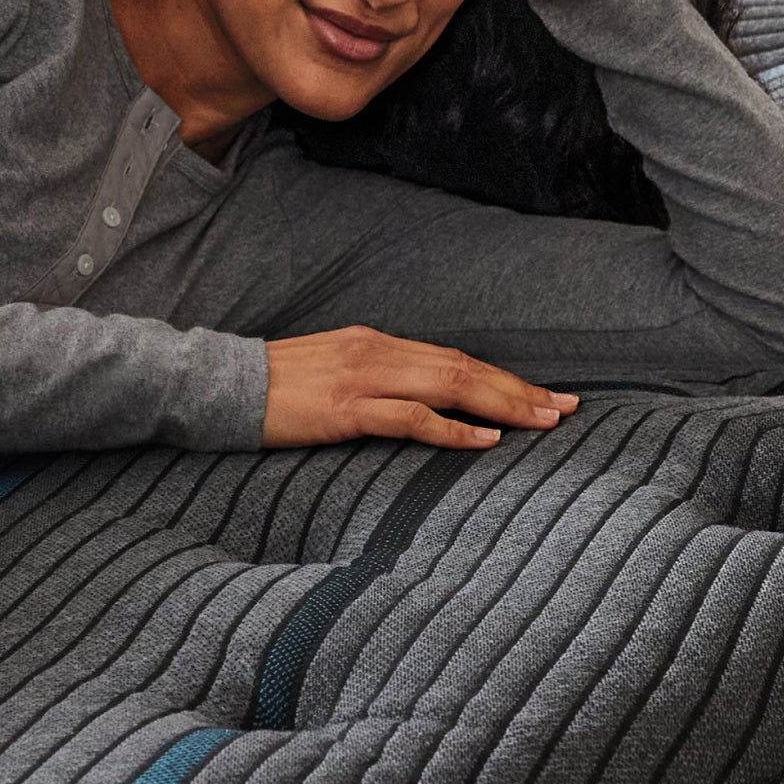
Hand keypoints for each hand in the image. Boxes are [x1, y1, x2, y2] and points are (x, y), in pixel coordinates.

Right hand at [263, 326, 577, 449]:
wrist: (218, 384)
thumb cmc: (270, 386)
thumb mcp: (327, 368)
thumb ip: (370, 377)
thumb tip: (410, 399)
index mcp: (374, 341)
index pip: (453, 358)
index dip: (503, 377)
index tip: (542, 395)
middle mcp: (376, 351)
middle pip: (465, 367)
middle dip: (520, 390)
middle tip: (566, 409)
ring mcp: (362, 378)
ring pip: (450, 385)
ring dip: (503, 405)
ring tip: (543, 422)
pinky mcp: (345, 410)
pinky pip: (411, 418)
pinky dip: (452, 429)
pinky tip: (484, 441)